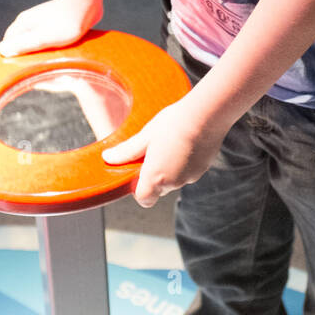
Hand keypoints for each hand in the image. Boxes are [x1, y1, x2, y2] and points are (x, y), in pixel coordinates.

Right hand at [0, 0, 102, 57]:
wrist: (86, 3)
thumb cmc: (65, 23)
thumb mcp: (42, 38)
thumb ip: (23, 44)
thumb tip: (2, 50)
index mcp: (23, 23)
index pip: (8, 42)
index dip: (10, 55)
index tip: (17, 68)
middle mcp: (30, 20)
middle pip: (21, 40)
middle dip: (24, 53)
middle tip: (33, 67)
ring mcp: (43, 20)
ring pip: (35, 39)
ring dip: (38, 50)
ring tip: (46, 61)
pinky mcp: (55, 22)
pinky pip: (47, 37)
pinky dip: (49, 45)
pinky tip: (57, 52)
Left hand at [101, 95, 226, 207]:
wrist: (206, 115)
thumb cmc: (173, 124)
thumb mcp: (145, 135)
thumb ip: (127, 151)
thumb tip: (109, 158)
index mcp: (156, 178)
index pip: (144, 199)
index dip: (139, 188)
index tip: (139, 170)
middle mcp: (174, 183)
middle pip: (159, 188)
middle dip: (155, 174)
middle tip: (154, 150)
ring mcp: (190, 177)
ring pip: (175, 179)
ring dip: (171, 167)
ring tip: (171, 142)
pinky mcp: (203, 169)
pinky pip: (189, 171)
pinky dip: (184, 162)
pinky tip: (185, 142)